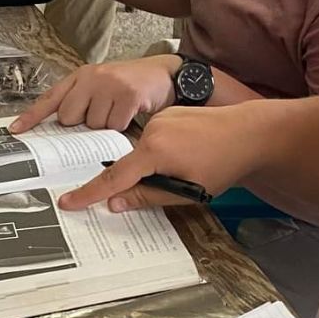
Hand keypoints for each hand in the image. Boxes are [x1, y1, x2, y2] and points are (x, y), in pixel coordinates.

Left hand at [10, 55, 181, 133]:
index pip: (52, 97)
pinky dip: (123, 126)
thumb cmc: (130, 86)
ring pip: (93, 125)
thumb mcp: (102, 88)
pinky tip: (130, 113)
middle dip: (84, 124)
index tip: (16, 131)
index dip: (32, 116)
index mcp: (82, 75)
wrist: (165, 74)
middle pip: (70, 117)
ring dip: (106, 126)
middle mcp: (92, 77)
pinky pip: (114, 126)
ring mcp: (110, 84)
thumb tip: (62, 131)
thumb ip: (82, 102)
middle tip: (102, 114)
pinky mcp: (127, 94)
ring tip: (119, 111)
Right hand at [58, 102, 263, 213]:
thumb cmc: (222, 165)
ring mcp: (162, 118)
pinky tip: (189, 156)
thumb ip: (147, 196)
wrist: (250, 132)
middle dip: (138, 182)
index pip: (115, 176)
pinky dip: (162, 152)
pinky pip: (156, 139)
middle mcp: (154, 129)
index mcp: (155, 150)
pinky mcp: (171, 114)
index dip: (90, 192)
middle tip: (170, 188)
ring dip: (155, 166)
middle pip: (131, 164)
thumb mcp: (187, 191)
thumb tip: (115, 203)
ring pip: (145, 152)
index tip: (67, 202)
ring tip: (189, 171)